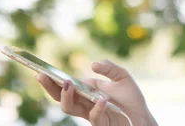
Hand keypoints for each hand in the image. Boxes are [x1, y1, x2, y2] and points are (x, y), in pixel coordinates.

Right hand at [36, 59, 157, 125]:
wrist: (143, 119)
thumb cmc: (131, 99)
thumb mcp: (122, 77)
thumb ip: (109, 68)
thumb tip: (92, 65)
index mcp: (87, 92)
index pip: (65, 85)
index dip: (53, 78)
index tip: (41, 69)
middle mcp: (85, 103)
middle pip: (60, 97)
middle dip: (49, 86)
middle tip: (41, 75)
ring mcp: (91, 114)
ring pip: (69, 108)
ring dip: (67, 95)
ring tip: (69, 83)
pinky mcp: (101, 123)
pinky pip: (94, 116)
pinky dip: (97, 106)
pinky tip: (103, 98)